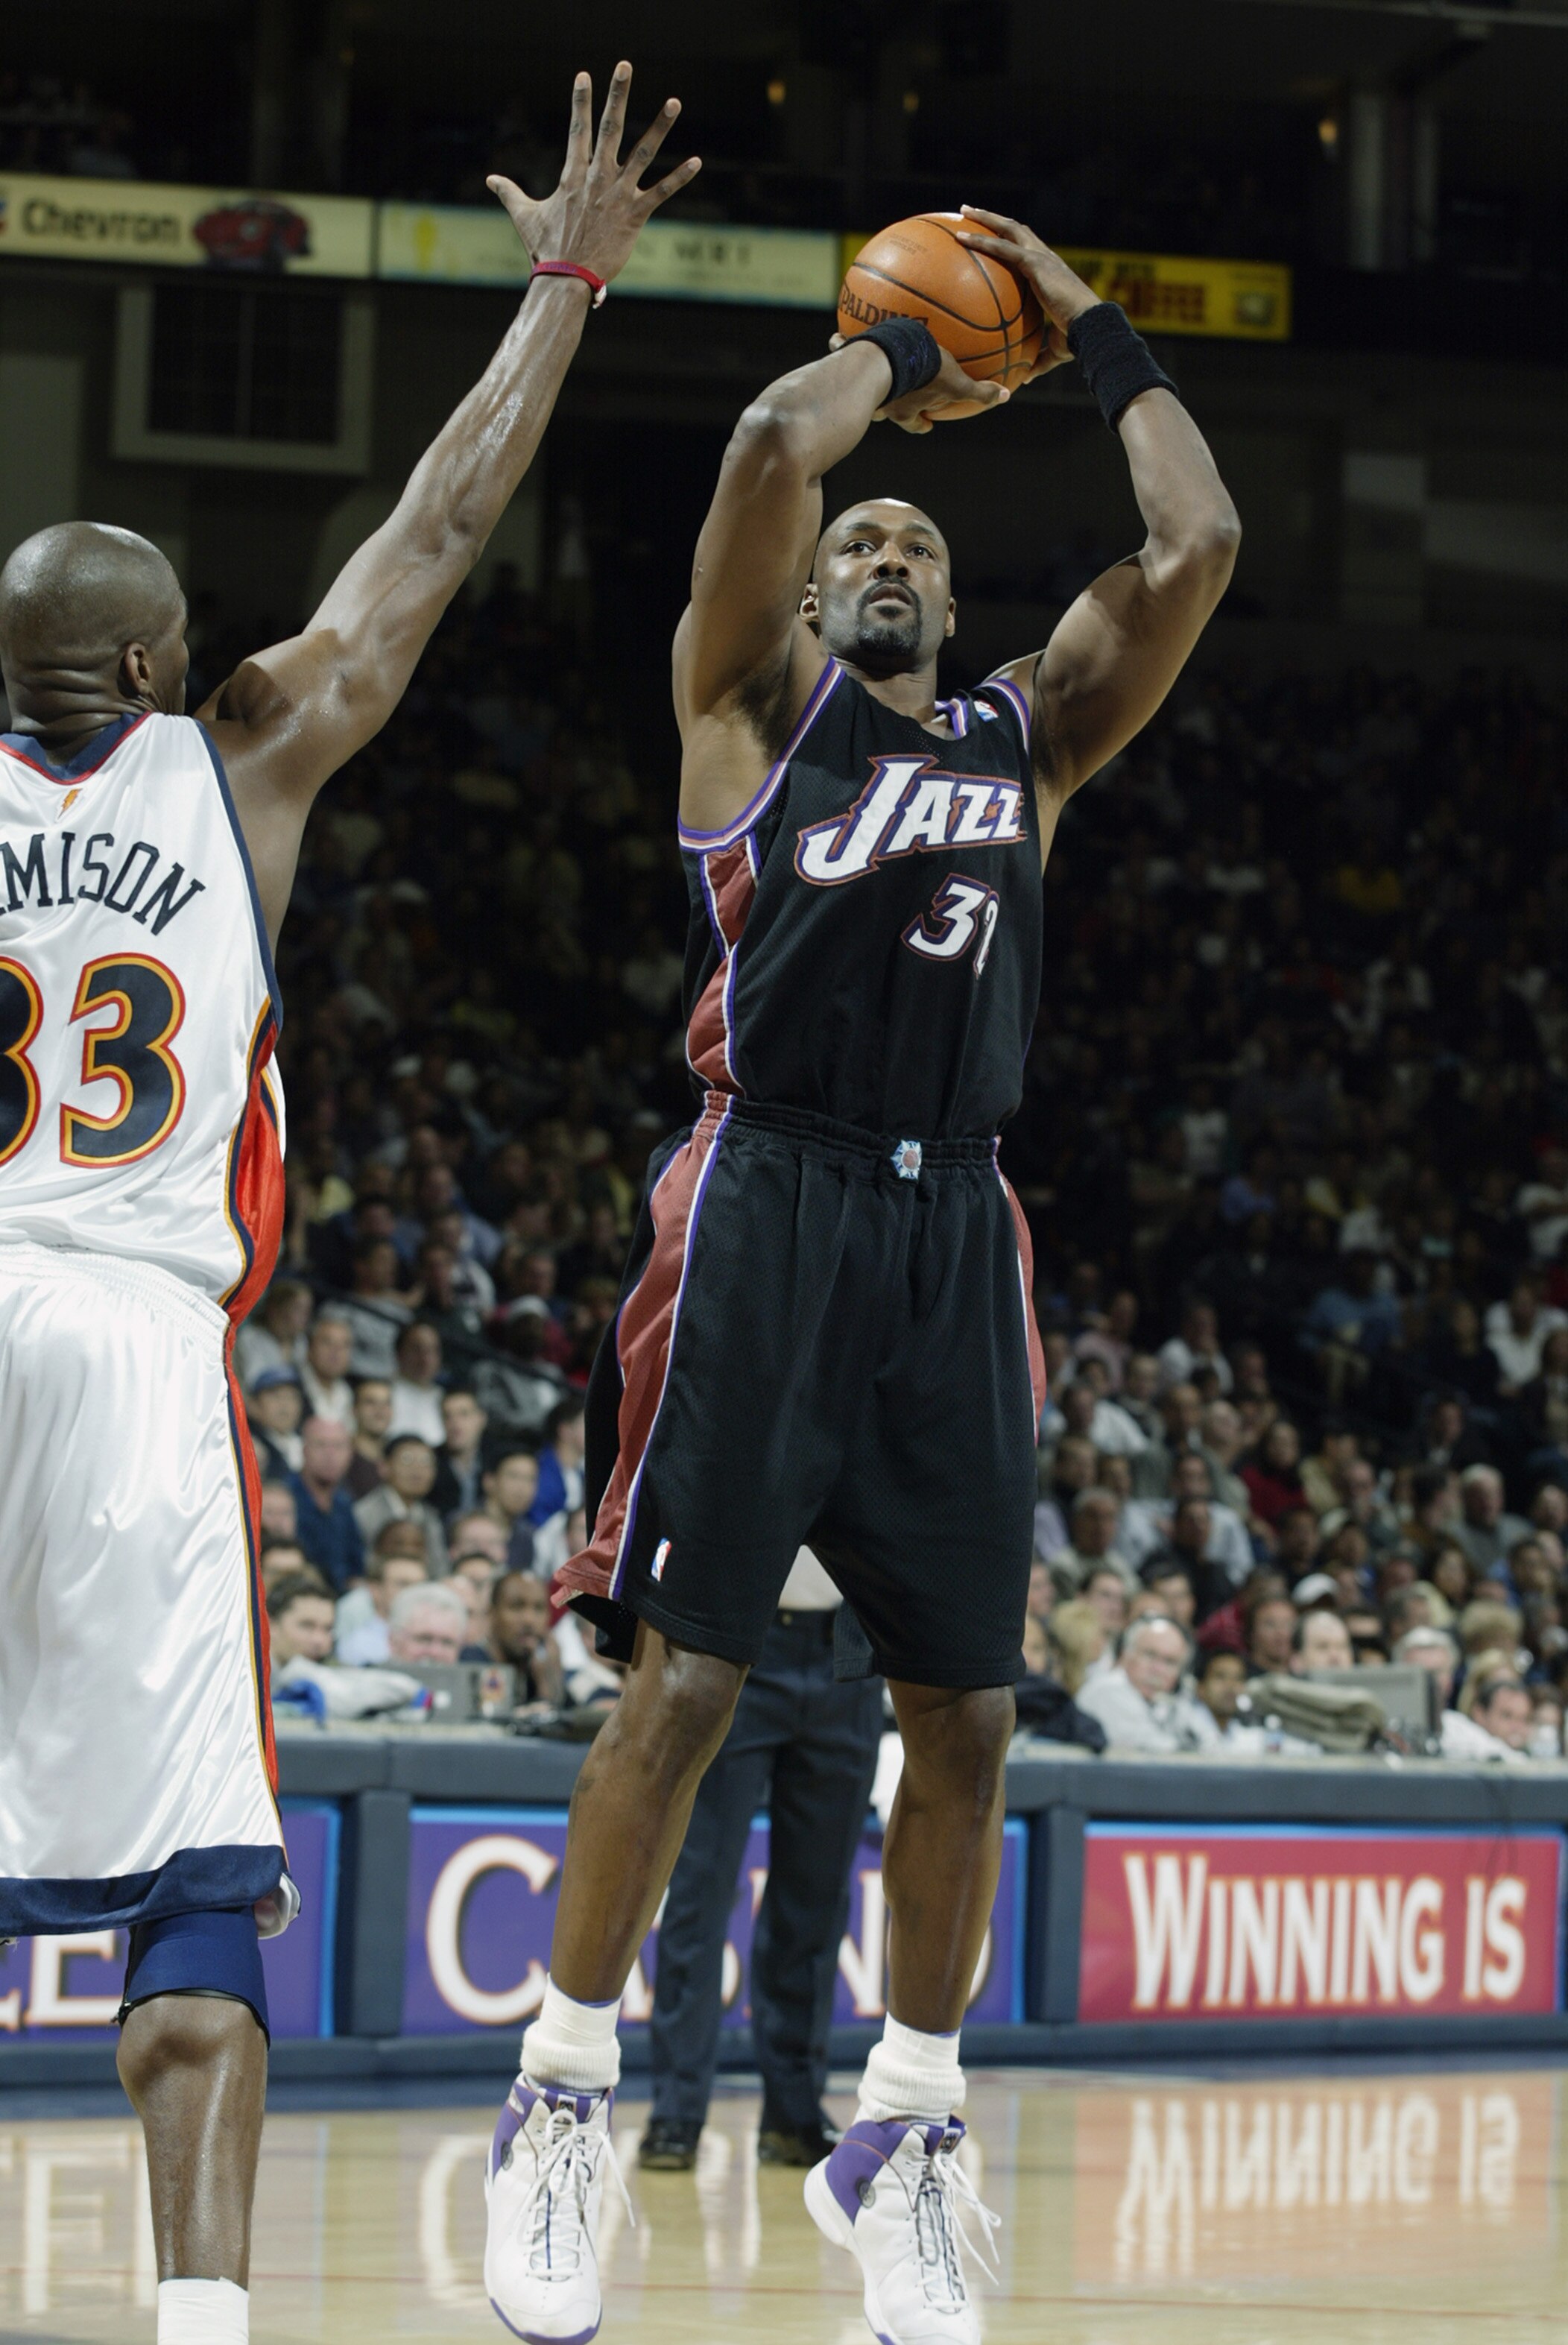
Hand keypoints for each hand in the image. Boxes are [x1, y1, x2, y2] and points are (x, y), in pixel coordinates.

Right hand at [487, 62, 699, 287]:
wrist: (566, 278)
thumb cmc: (545, 248)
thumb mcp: (524, 216)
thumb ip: (509, 192)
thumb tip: (491, 179)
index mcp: (572, 174)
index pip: (578, 129)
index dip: (581, 101)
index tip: (584, 76)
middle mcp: (597, 177)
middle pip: (610, 127)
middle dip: (617, 95)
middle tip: (625, 66)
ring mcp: (618, 194)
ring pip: (643, 152)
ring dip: (660, 126)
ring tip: (675, 101)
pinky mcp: (635, 214)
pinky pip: (661, 192)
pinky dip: (680, 177)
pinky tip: (697, 161)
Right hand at [827, 333, 1006, 433]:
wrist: (887, 357)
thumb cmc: (923, 375)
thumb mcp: (956, 384)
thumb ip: (979, 392)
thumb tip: (1005, 397)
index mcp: (904, 409)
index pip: (914, 423)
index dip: (921, 425)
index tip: (927, 424)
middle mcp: (881, 402)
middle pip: (884, 411)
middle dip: (887, 408)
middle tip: (894, 398)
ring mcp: (860, 384)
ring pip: (858, 385)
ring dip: (860, 377)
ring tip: (861, 363)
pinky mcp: (845, 361)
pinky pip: (840, 352)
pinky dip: (838, 346)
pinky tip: (837, 335)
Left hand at [956, 207, 1098, 381]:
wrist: (1091, 327)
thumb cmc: (1077, 339)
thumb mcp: (1054, 350)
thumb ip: (1039, 360)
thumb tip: (1025, 376)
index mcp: (1049, 273)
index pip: (1027, 250)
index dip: (1010, 241)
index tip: (994, 238)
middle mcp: (1046, 258)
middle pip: (1016, 230)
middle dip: (993, 219)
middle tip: (970, 213)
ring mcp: (1042, 257)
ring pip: (1009, 229)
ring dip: (985, 219)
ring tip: (963, 212)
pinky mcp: (1037, 263)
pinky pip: (1004, 248)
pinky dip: (983, 241)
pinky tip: (963, 239)